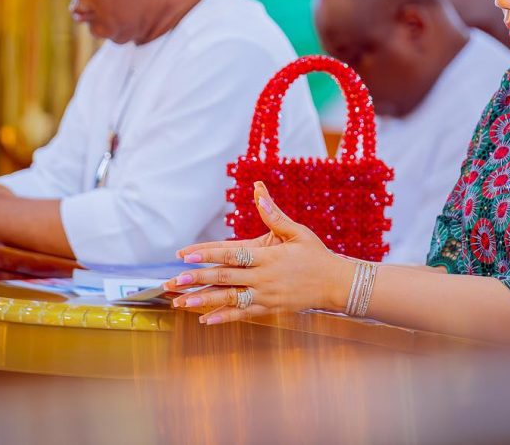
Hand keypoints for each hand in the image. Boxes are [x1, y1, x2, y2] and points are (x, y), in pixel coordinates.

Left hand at [165, 181, 354, 324]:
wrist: (335, 283)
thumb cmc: (316, 254)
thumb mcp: (296, 231)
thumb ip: (273, 214)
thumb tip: (258, 190)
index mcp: (268, 256)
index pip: (232, 254)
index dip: (208, 254)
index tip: (186, 255)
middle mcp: (263, 277)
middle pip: (225, 278)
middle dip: (197, 279)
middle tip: (174, 281)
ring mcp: (265, 295)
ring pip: (230, 299)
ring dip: (204, 301)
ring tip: (181, 302)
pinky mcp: (269, 308)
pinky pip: (242, 314)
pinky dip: (223, 317)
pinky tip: (205, 319)